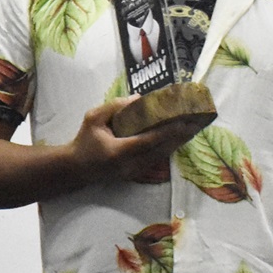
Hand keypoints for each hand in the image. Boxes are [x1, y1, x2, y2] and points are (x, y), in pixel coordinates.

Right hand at [67, 99, 199, 185]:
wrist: (75, 168)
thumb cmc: (83, 141)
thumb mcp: (93, 118)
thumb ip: (114, 107)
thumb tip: (138, 98)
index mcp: (118, 151)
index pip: (149, 140)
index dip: (168, 132)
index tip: (184, 122)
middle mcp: (130, 164)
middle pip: (161, 150)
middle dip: (180, 137)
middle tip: (196, 123)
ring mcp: (134, 171)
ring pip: (161, 156)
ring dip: (177, 143)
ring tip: (192, 130)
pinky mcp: (136, 174)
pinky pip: (157, 160)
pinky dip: (168, 149)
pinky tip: (178, 140)